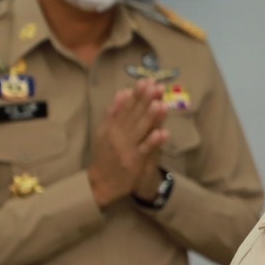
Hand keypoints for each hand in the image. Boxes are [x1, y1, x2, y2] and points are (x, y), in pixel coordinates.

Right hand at [88, 79, 168, 206]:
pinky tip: (163, 132)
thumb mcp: (104, 132)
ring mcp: (126, 149)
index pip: (125, 107)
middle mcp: (117, 136)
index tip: (146, 81)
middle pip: (133, 115)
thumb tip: (123, 92)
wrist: (101, 184)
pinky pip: (145, 150)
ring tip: (159, 103)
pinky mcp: (134, 162)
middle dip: (145, 100)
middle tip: (156, 85)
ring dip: (150, 117)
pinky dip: (153, 141)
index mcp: (110, 127)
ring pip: (139, 130)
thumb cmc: (106, 155)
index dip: (136, 94)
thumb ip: (114, 113)